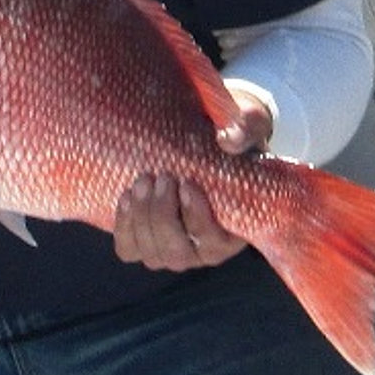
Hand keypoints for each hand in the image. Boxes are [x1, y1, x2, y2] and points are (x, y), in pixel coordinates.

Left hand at [113, 87, 271, 271]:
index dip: (197, 217)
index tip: (187, 182)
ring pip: (152, 253)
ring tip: (143, 180)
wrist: (201, 133)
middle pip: (178, 253)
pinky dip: (125, 225)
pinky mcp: (146, 241)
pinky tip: (127, 196)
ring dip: (143, 217)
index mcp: (235, 229)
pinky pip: (129, 248)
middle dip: (164, 215)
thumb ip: (247, 126)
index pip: (213, 242)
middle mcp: (204, 250)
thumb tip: (229, 139)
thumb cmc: (231, 132)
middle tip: (162, 177)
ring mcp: (172, 248)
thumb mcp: (249, 121)